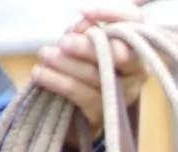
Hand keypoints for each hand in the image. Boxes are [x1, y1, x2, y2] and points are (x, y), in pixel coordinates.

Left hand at [32, 3, 147, 138]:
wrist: (81, 105)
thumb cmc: (84, 63)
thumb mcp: (84, 41)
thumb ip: (85, 30)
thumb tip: (86, 22)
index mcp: (135, 44)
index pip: (133, 20)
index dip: (112, 14)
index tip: (85, 12)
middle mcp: (138, 69)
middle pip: (119, 54)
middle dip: (88, 47)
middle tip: (64, 43)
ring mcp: (125, 93)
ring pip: (95, 75)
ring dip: (65, 63)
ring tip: (45, 55)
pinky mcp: (106, 113)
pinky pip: (81, 94)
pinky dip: (57, 82)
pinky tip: (40, 74)